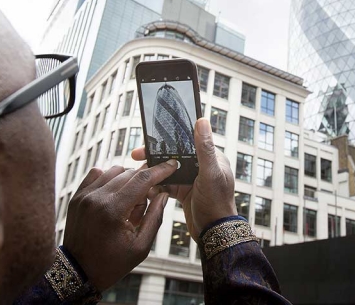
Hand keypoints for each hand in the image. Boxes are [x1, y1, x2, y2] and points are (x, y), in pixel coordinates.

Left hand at [62, 160, 177, 290]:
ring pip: (114, 171)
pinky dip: (109, 179)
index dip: (160, 170)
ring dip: (127, 181)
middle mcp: (96, 198)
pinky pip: (97, 174)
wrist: (78, 272)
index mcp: (113, 211)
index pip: (142, 180)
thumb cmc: (111, 263)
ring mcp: (84, 196)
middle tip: (144, 205)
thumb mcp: (140, 247)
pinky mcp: (77, 196)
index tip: (171, 164)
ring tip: (127, 205)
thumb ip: (155, 217)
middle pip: (130, 174)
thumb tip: (164, 193)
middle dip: (144, 184)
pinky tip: (114, 196)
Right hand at [132, 118, 236, 240]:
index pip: (186, 141)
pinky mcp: (184, 191)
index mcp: (210, 157)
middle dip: (155, 157)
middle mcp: (201, 166)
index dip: (167, 140)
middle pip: (173, 155)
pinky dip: (157, 187)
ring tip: (140, 177)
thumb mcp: (210, 173)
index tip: (148, 141)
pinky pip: (166, 185)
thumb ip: (205, 148)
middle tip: (136, 157)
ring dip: (154, 173)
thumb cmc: (218, 203)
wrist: (215, 233)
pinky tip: (148, 191)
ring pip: (167, 170)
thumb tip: (202, 120)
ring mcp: (192, 179)